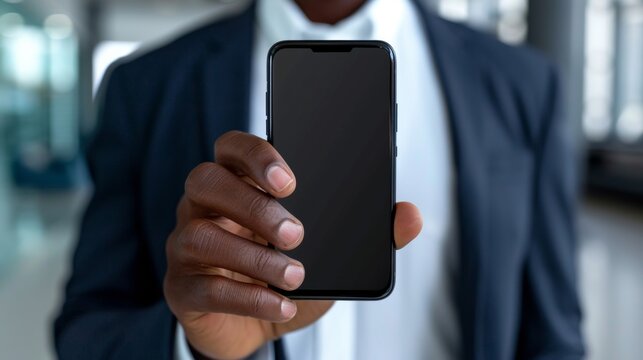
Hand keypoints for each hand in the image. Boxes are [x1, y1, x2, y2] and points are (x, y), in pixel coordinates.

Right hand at [163, 131, 422, 359]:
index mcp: (240, 183)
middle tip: (296, 232)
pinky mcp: (182, 287)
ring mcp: (187, 245)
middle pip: (206, 180)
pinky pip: (204, 287)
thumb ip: (369, 232)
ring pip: (201, 234)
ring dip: (253, 256)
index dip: (257, 155)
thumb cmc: (289, 272)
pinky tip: (281, 304)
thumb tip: (410, 216)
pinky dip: (247, 297)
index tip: (291, 180)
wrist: (262, 321)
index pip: (233, 147)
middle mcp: (205, 206)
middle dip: (253, 204)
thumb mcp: (333, 251)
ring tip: (295, 274)